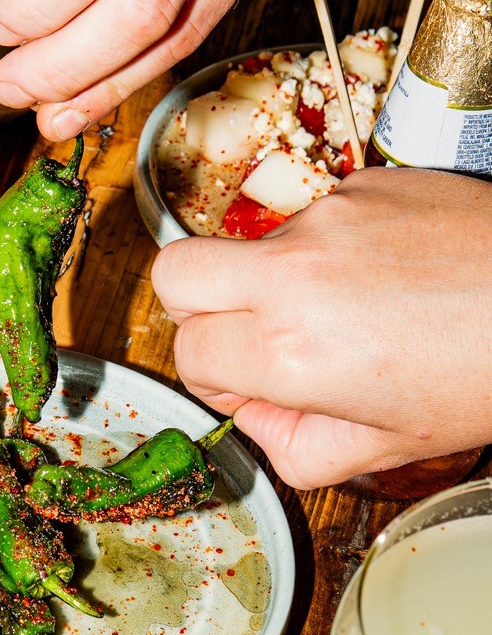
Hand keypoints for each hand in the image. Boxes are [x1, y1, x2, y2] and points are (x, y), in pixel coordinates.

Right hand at [150, 167, 491, 488]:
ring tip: (354, 308)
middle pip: (173, 275)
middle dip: (192, 310)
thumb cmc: (484, 374)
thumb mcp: (386, 445)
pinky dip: (332, 250)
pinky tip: (389, 274)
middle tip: (245, 333)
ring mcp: (325, 220)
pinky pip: (311, 220)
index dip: (215, 378)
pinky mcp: (360, 185)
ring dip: (275, 281)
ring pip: (249, 248)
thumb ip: (294, 449)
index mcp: (292, 351)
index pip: (189, 353)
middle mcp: (293, 276)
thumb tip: (255, 419)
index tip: (251, 384)